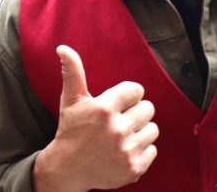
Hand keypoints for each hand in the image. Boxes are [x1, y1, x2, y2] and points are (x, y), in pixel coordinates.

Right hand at [33, 45, 158, 191]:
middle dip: (136, 112)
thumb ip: (72, 72)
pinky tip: (125, 150)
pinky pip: (153, 150)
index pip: (137, 90)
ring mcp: (126, 151)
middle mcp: (117, 130)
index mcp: (104, 109)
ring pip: (153, 129)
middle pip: (148, 109)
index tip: (119, 102)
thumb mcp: (71, 100)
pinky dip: (142, 150)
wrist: (67, 169)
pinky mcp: (134, 169)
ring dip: (141, 130)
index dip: (128, 95)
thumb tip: (63, 48)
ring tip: (124, 134)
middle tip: (121, 119)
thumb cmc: (71, 130)